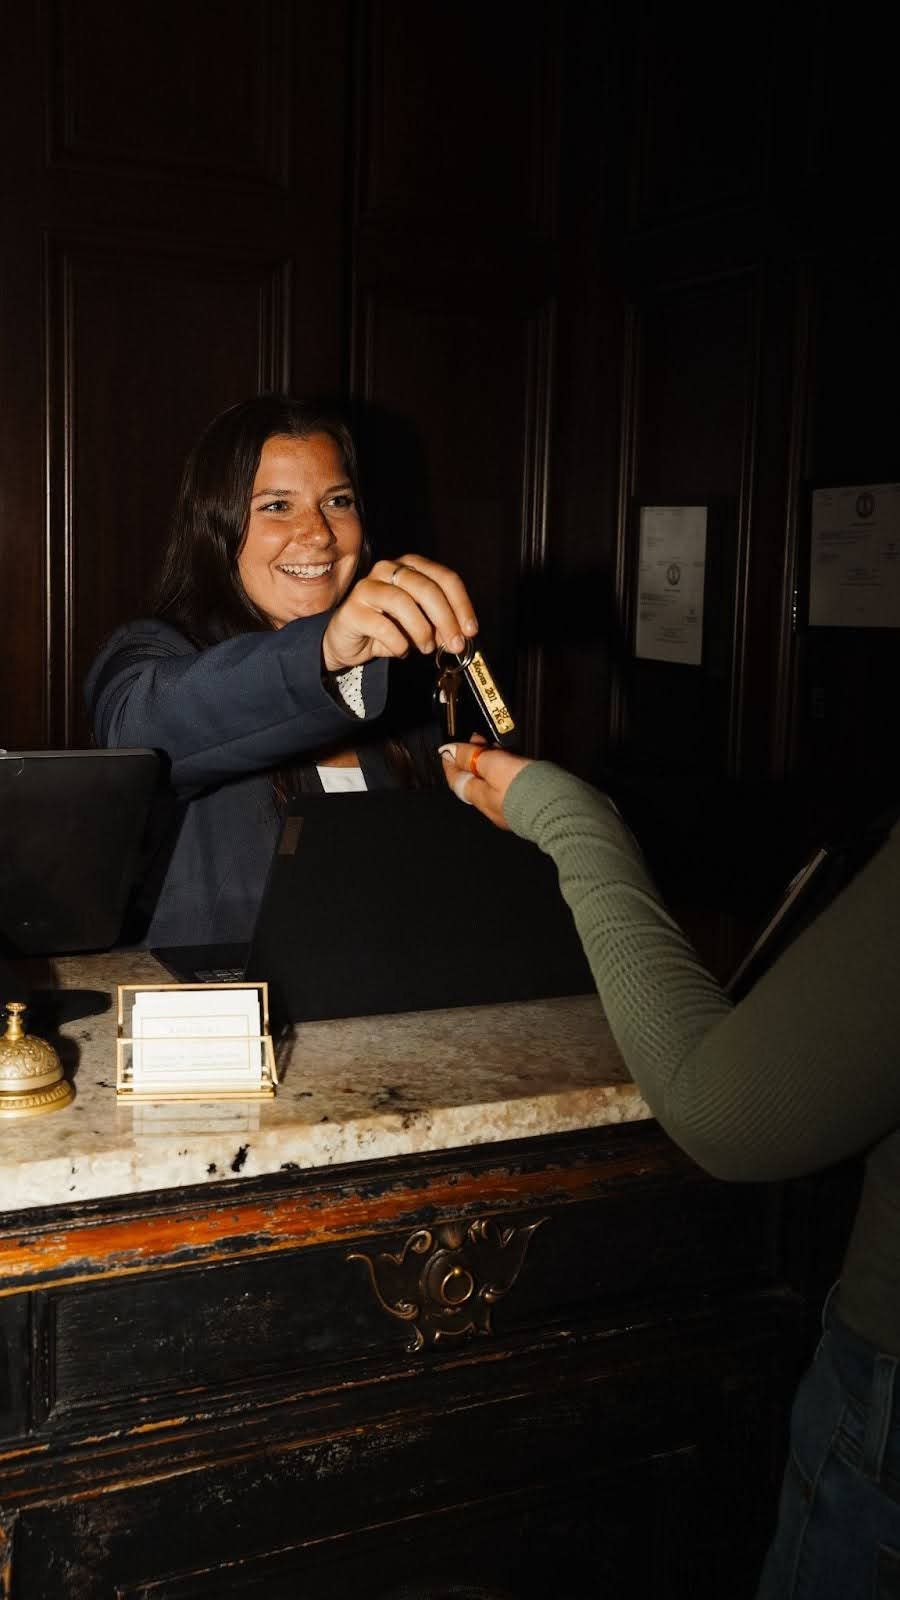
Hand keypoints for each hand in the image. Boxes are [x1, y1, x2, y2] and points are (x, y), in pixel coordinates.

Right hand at [321, 555, 477, 672]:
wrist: (347, 641)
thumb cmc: (386, 628)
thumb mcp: (420, 624)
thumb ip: (439, 625)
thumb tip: (460, 637)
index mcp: (409, 566)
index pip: (444, 578)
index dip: (462, 605)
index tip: (471, 630)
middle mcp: (387, 569)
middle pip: (426, 588)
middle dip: (446, 620)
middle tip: (455, 645)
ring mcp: (367, 587)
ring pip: (403, 603)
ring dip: (422, 631)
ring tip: (426, 648)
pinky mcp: (352, 610)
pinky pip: (382, 626)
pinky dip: (398, 643)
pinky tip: (400, 651)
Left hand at [439, 738, 531, 828]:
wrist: (562, 809)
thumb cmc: (529, 790)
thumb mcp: (493, 764)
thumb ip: (471, 756)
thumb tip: (450, 750)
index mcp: (481, 799)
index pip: (456, 781)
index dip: (451, 763)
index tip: (447, 750)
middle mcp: (493, 808)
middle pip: (475, 782)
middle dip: (472, 760)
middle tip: (475, 740)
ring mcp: (511, 810)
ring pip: (493, 785)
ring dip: (491, 765)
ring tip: (495, 747)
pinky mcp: (529, 808)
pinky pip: (511, 789)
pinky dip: (507, 774)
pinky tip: (515, 765)